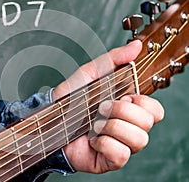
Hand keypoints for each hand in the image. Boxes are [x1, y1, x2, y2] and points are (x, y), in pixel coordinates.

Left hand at [53, 40, 163, 172]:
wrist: (50, 121)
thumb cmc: (70, 100)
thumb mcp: (90, 74)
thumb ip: (112, 59)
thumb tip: (136, 46)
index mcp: (127, 108)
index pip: (155, 109)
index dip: (143, 102)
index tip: (123, 95)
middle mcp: (128, 127)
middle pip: (148, 122)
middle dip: (122, 111)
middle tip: (101, 108)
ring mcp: (121, 144)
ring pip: (139, 139)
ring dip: (112, 127)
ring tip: (94, 124)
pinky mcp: (111, 160)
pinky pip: (121, 155)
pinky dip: (105, 144)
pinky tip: (93, 139)